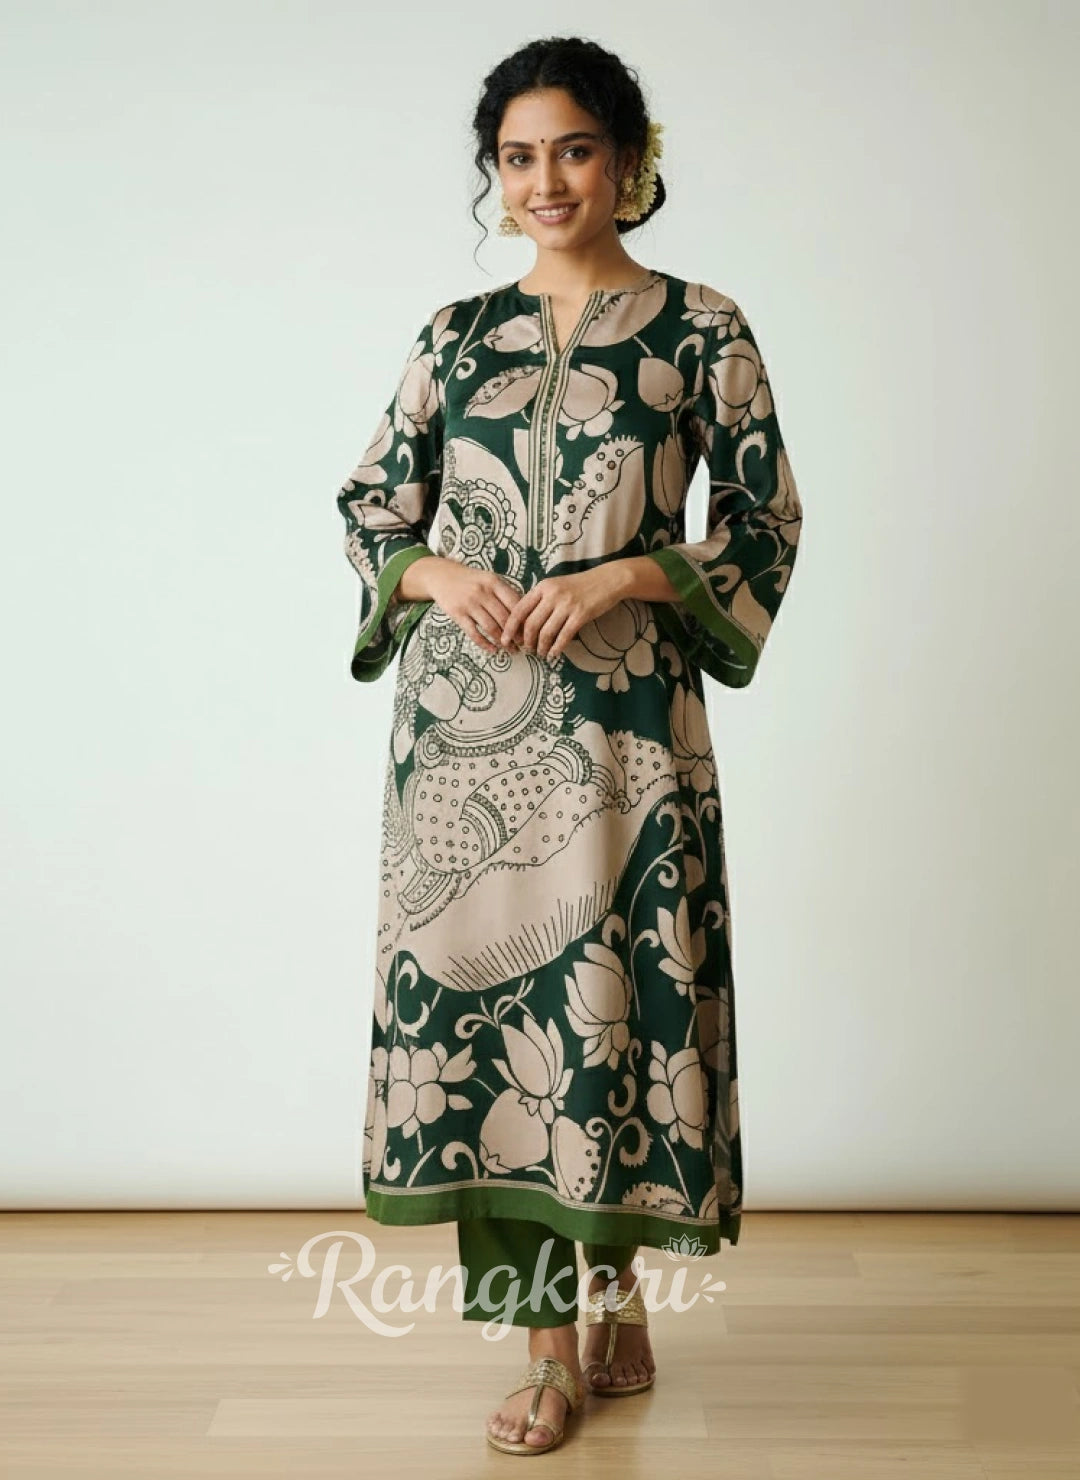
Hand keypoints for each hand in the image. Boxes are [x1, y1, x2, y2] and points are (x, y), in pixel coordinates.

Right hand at [415, 558, 523, 654]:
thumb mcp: (489, 579)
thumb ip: (505, 593)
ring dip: (503, 642)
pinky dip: (485, 644)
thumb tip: (526, 615)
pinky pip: (474, 633)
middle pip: (504, 618)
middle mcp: (482, 592)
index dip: (524, 619)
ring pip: (491, 627)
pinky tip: (493, 650)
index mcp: (494, 582)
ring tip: (511, 650)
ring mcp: (469, 603)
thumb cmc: (471, 580)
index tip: (530, 631)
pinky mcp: (457, 614)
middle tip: (523, 645)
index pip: (514, 603)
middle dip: (516, 635)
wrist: (441, 575)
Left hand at [500, 567, 629, 661]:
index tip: (505, 640)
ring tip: (540, 653)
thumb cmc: (580, 585)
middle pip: (531, 624)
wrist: (607, 580)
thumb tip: (524, 622)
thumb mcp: (556, 586)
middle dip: (526, 641)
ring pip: (546, 632)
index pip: (519, 609)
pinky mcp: (581, 614)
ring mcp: (567, 605)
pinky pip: (564, 636)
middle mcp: (552, 595)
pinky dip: (556, 648)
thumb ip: (540, 599)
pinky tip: (553, 654)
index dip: (510, 627)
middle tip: (526, 649)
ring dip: (540, 647)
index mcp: (542, 586)